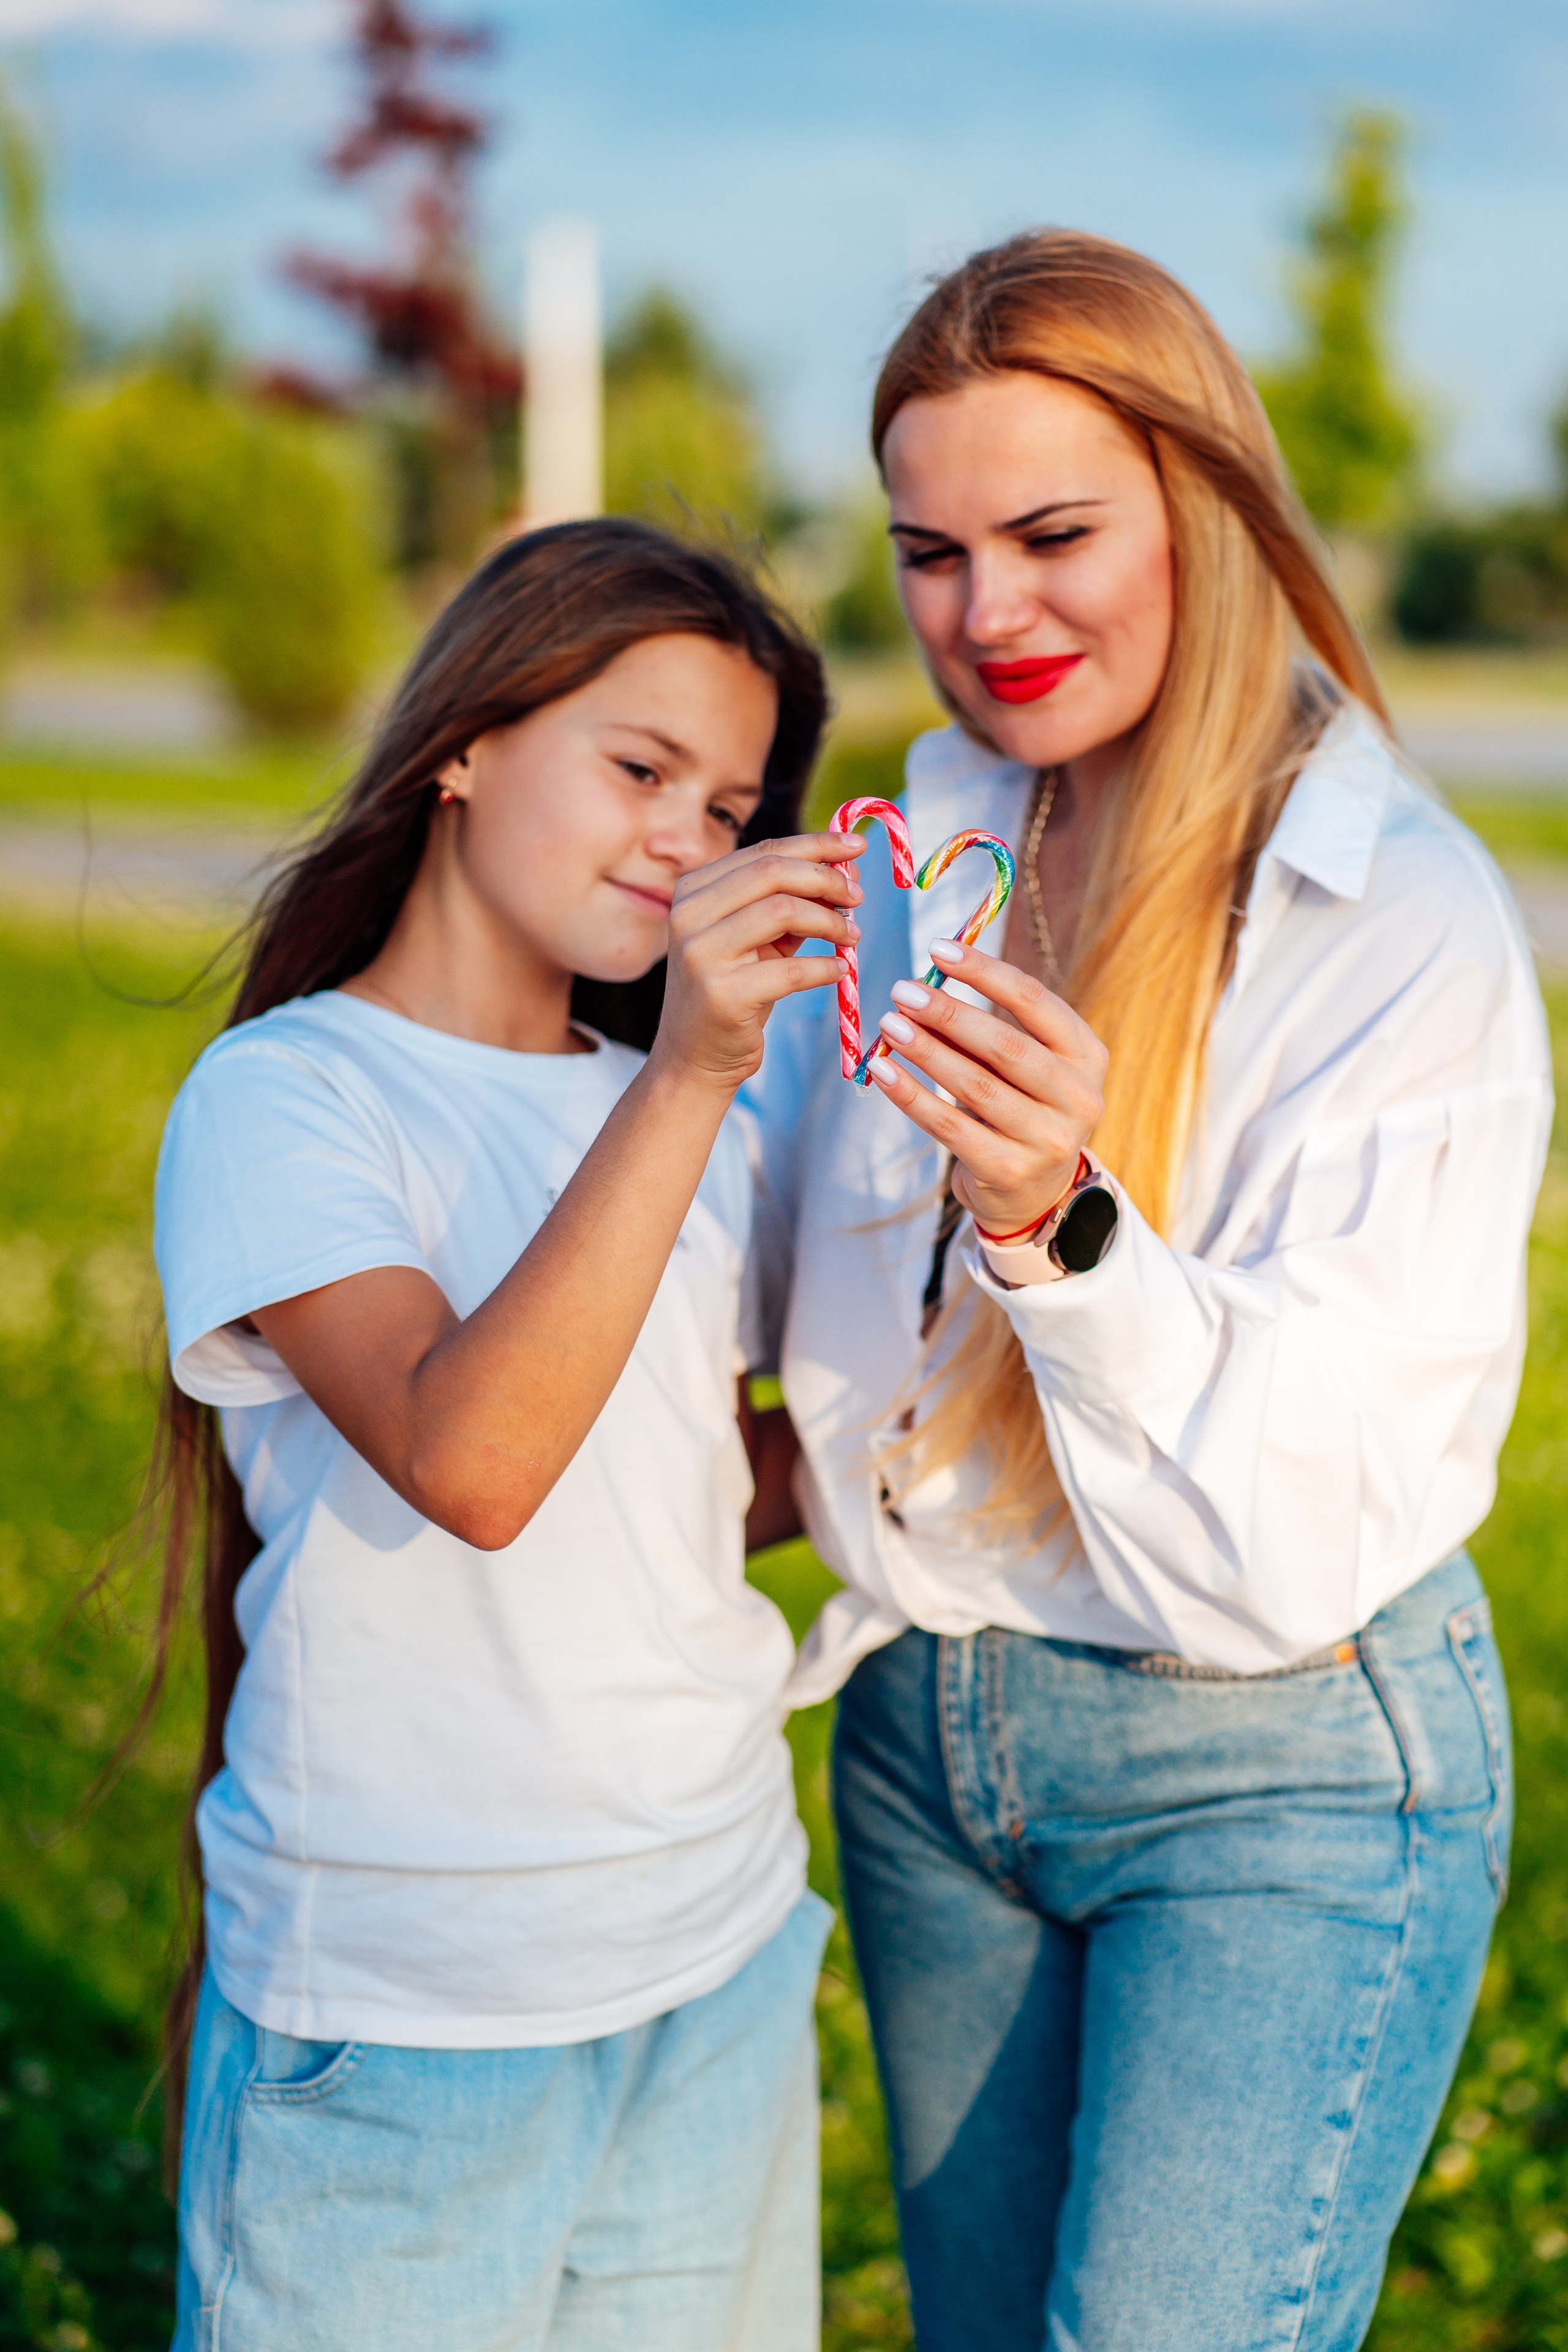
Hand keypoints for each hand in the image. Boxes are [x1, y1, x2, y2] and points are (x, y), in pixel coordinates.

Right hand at [651, 830, 864, 1091]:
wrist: (694, 1058)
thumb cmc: (733, 992)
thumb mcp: (756, 940)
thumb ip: (790, 904)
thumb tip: (846, 871)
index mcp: (693, 891)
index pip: (763, 852)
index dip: (816, 845)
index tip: (856, 847)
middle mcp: (688, 915)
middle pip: (773, 872)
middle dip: (826, 878)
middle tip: (858, 897)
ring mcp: (701, 955)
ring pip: (784, 911)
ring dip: (830, 921)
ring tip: (852, 936)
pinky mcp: (722, 995)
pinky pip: (792, 970)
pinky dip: (826, 967)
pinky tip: (839, 969)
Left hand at [866, 937, 1107, 1233]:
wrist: (1033, 1193)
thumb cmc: (1021, 1108)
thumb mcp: (1023, 1067)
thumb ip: (987, 1030)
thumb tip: (925, 987)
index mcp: (1087, 1056)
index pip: (1035, 1002)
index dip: (984, 972)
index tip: (938, 949)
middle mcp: (1078, 1098)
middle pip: (1005, 1046)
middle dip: (948, 1014)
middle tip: (903, 991)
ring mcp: (1047, 1140)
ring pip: (976, 1086)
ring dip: (926, 1051)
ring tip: (889, 1025)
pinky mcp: (1009, 1171)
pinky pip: (950, 1127)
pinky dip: (912, 1096)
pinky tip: (883, 1071)